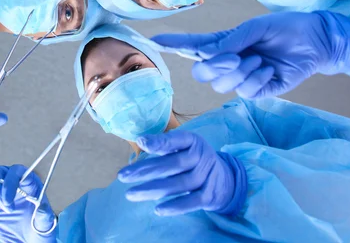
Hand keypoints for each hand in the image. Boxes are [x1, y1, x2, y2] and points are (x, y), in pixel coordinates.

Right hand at [0, 165, 56, 242]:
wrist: (26, 239)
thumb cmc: (38, 229)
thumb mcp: (44, 224)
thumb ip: (44, 215)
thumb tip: (42, 208)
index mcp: (29, 182)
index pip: (17, 171)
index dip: (10, 182)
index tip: (7, 201)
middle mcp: (12, 180)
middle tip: (5, 208)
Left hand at [118, 131, 245, 215]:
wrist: (226, 178)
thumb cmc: (194, 159)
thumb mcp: (183, 147)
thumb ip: (164, 145)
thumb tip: (139, 142)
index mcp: (192, 141)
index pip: (175, 140)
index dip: (159, 141)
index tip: (140, 141)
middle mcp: (201, 156)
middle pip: (173, 163)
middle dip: (146, 170)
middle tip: (123, 175)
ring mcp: (207, 176)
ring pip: (179, 183)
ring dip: (153, 189)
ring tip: (131, 194)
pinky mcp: (210, 195)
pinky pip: (192, 201)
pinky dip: (176, 206)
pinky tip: (158, 209)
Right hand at [152, 11, 349, 98]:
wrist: (317, 41)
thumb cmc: (286, 28)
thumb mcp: (257, 27)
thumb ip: (233, 40)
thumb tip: (212, 56)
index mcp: (225, 43)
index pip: (193, 45)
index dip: (174, 44)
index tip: (154, 40)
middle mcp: (229, 62)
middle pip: (202, 74)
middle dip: (214, 67)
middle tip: (236, 56)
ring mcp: (242, 78)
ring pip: (222, 86)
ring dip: (242, 71)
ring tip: (261, 59)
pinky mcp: (258, 91)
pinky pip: (245, 92)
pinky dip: (257, 80)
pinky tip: (269, 70)